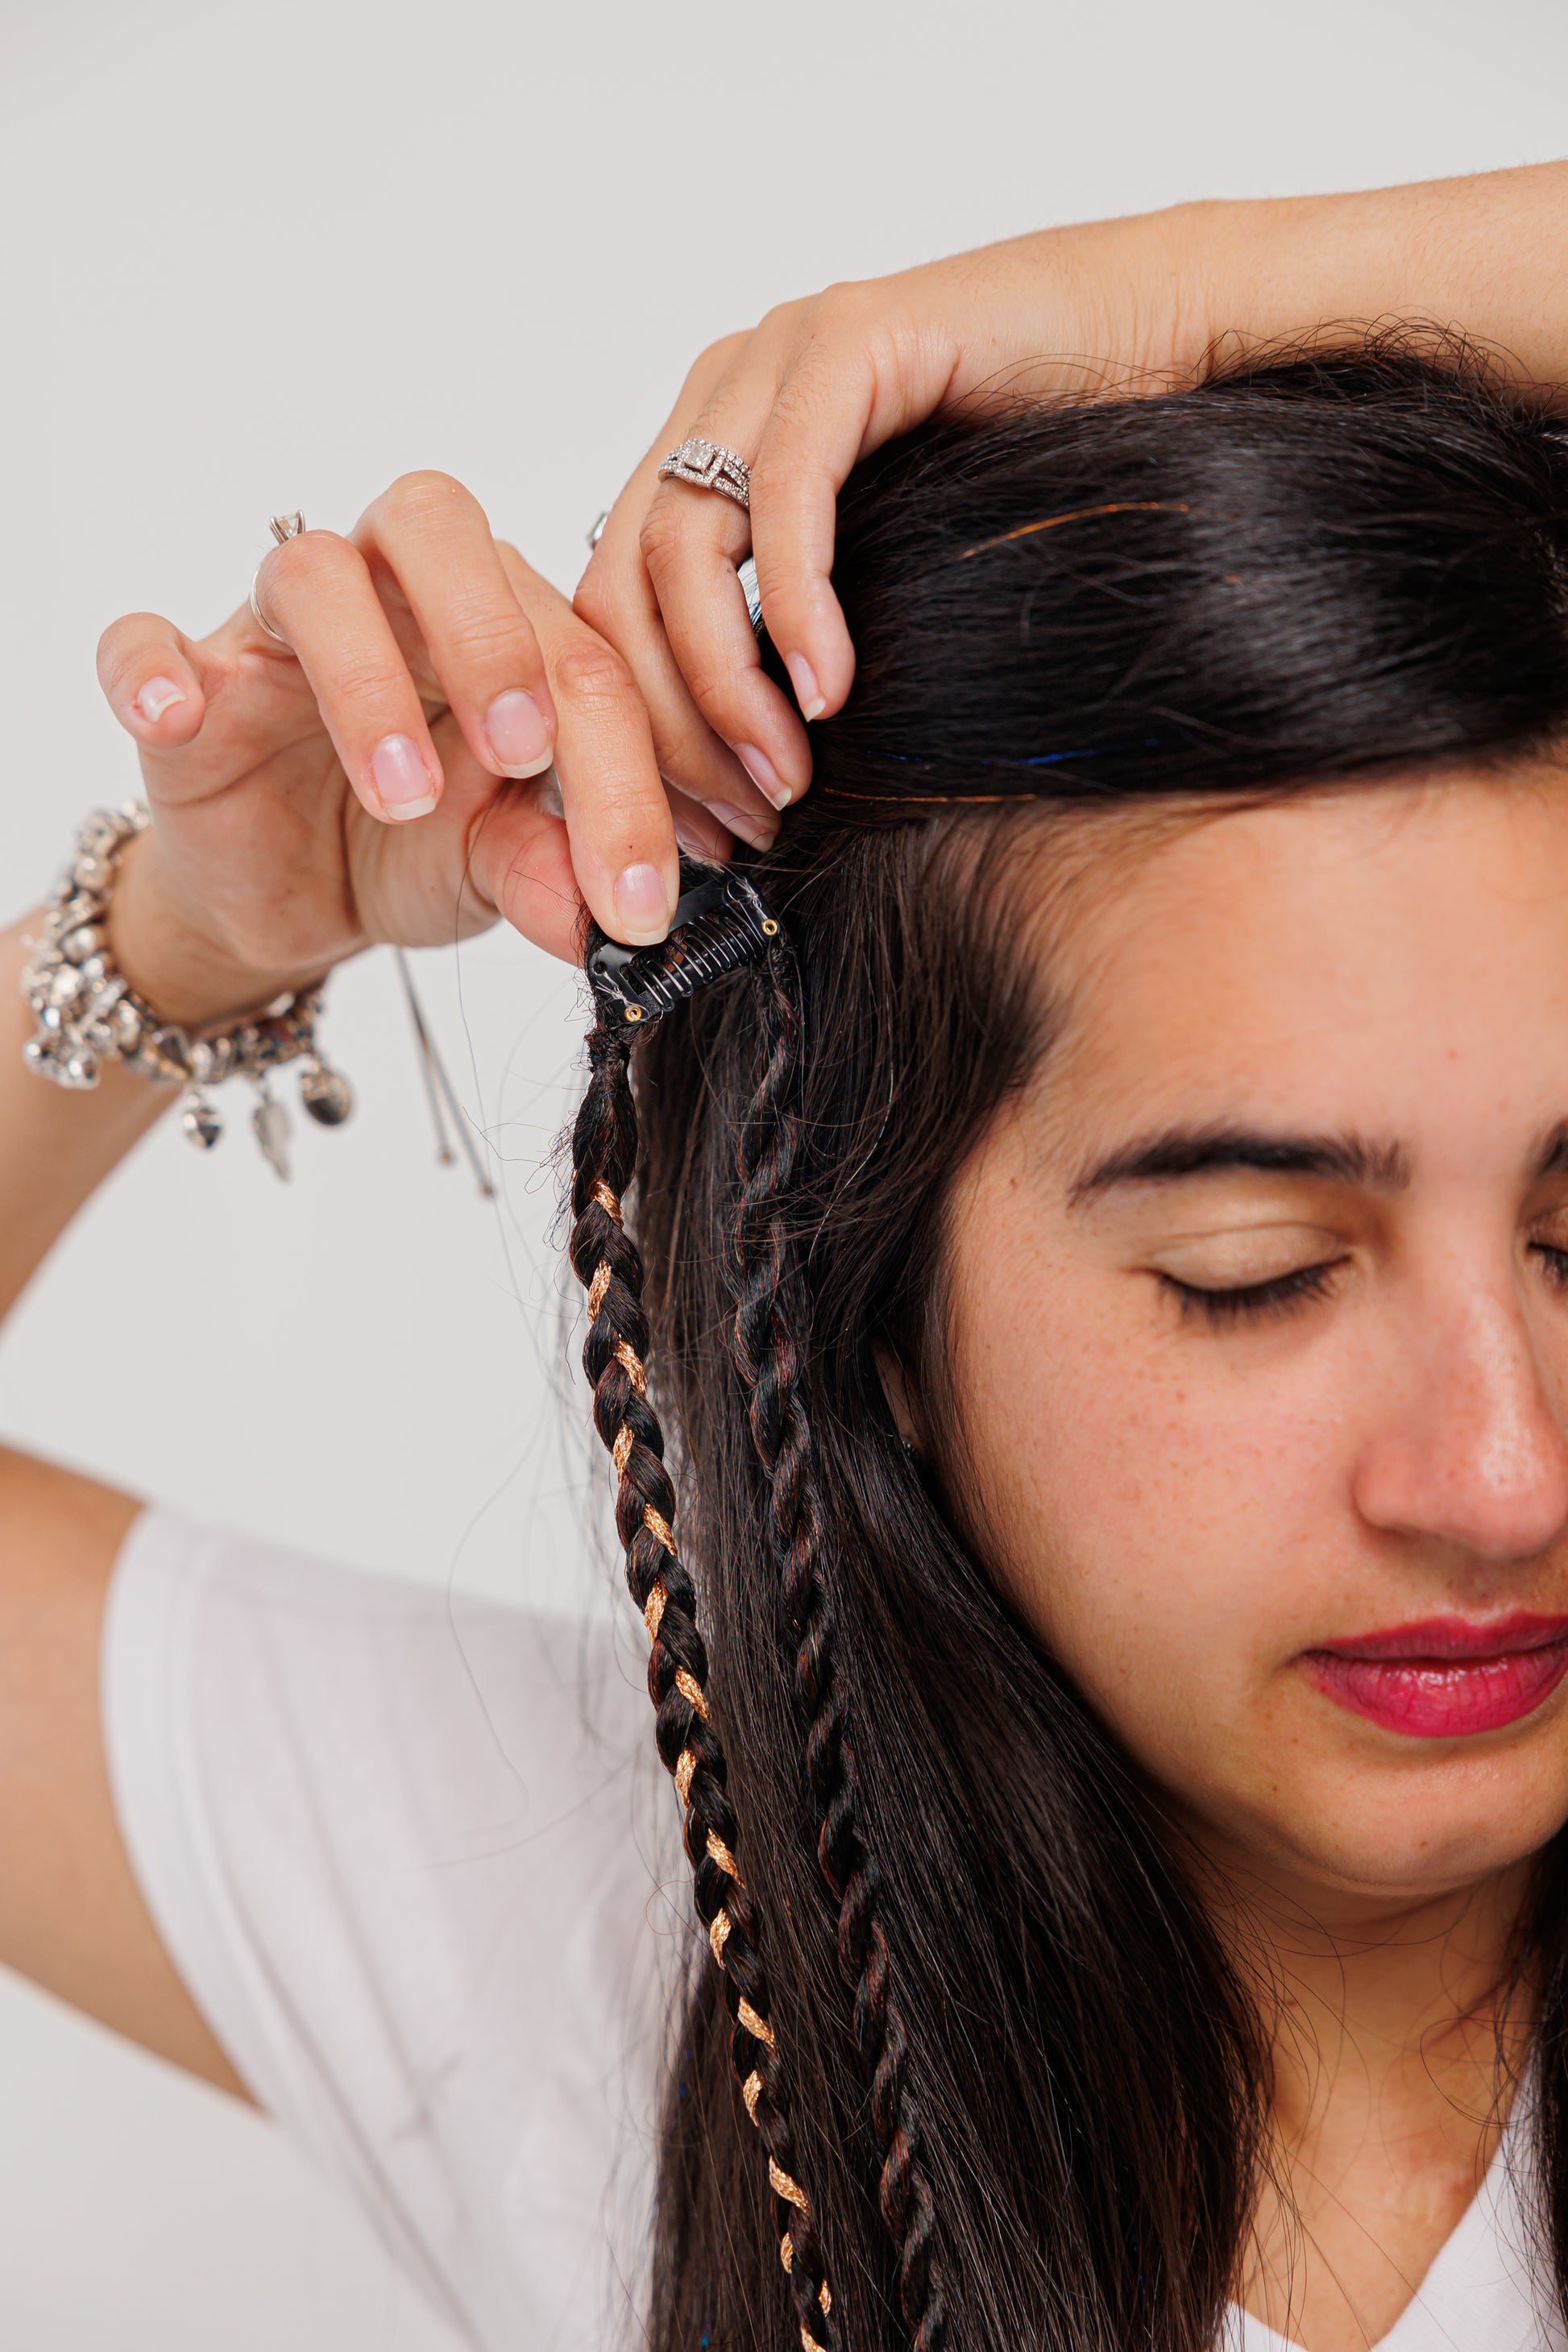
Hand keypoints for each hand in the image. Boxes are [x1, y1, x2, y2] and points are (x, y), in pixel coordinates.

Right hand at [95, 471, 735, 1023]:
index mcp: (506, 621)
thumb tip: (611, 923)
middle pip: (442, 532)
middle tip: (521, 753)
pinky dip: (151, 668)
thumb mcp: (496, 868)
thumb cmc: (417, 845)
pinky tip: (174, 713)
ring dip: (362, 677)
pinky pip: (146, 639)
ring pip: (313, 573)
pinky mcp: (187, 678)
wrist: (300, 894)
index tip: (638, 901)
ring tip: (402, 794)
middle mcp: (397, 593)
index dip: (622, 780)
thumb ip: (549, 871)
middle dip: (492, 641)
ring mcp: (283, 628)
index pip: (578, 658)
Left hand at [575, 210, 1197, 817]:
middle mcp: (727, 394)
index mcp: (717, 449)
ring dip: (722, 687)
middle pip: (623, 584)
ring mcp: (779, 355)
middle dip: (666, 730)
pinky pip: (786, 491)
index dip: (641, 733)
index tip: (703, 830)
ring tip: (785, 778)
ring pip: (680, 545)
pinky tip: (830, 689)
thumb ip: (809, 645)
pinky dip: (796, 606)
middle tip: (738, 825)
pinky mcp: (853, 336)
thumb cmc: (1052, 472)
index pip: (619, 606)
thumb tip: (759, 788)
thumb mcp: (895, 584)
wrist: (1168, 339)